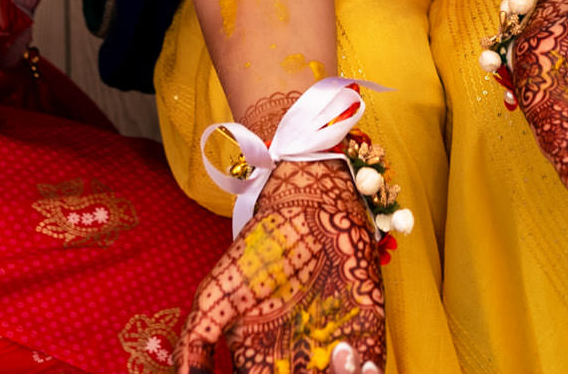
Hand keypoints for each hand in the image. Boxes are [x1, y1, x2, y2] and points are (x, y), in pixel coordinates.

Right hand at [176, 157, 384, 373]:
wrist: (306, 209)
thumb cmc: (257, 253)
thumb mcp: (216, 294)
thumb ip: (196, 341)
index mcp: (259, 362)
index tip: (261, 372)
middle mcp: (296, 363)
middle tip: (302, 370)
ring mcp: (332, 353)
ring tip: (337, 355)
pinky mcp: (366, 336)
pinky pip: (371, 371)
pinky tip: (358, 358)